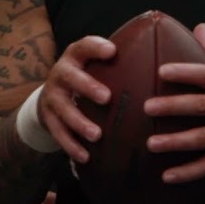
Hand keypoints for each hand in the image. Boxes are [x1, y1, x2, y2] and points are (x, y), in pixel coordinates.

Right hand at [36, 35, 114, 163]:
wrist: (50, 95)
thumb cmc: (84, 78)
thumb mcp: (93, 65)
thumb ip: (116, 63)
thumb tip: (157, 65)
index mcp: (74, 57)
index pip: (83, 46)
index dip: (95, 47)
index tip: (112, 51)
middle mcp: (60, 73)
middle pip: (70, 76)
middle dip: (87, 86)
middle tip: (106, 98)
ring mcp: (51, 96)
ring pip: (62, 108)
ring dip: (79, 122)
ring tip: (97, 135)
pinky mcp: (46, 117)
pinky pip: (57, 132)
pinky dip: (71, 145)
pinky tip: (85, 157)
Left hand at [142, 23, 204, 182]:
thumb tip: (198, 27)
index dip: (185, 72)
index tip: (162, 71)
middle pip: (200, 106)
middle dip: (173, 107)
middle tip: (148, 107)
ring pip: (202, 138)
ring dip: (175, 142)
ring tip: (151, 143)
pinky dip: (188, 172)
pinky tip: (167, 175)